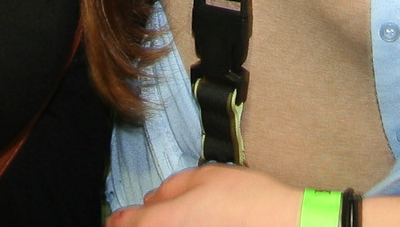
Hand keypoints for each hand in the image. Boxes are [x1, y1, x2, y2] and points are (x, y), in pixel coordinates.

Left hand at [109, 165, 305, 226]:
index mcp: (172, 219)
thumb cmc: (249, 200)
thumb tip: (150, 200)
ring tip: (177, 215)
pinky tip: (197, 220)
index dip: (121, 222)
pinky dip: (184, 225)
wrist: (284, 224)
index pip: (133, 225)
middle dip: (140, 223)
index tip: (114, 220)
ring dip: (162, 223)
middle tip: (138, 218)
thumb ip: (172, 188)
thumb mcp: (206, 176)